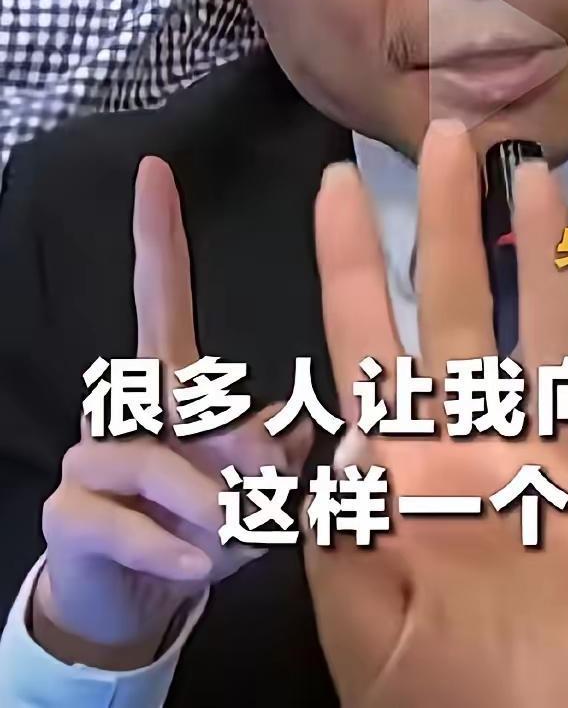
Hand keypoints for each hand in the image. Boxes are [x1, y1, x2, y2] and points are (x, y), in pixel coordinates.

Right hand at [32, 155, 309, 670]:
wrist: (133, 601)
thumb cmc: (205, 524)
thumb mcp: (255, 483)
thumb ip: (276, 444)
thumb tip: (294, 427)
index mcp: (170, 381)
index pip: (163, 295)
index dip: (158, 235)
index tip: (156, 170)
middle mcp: (121, 403)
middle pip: (169, 383)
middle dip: (226, 430)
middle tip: (269, 475)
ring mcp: (90, 455)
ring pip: (157, 463)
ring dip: (211, 509)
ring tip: (239, 539)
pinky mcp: (68, 513)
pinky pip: (125, 521)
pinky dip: (172, 549)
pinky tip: (200, 566)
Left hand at [305, 122, 567, 707]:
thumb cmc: (421, 690)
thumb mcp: (351, 598)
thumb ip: (340, 506)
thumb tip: (342, 423)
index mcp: (405, 464)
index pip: (367, 336)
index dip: (349, 258)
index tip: (335, 181)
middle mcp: (479, 443)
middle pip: (457, 309)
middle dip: (446, 219)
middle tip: (447, 132)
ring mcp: (555, 467)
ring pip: (554, 341)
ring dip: (552, 261)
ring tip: (546, 179)